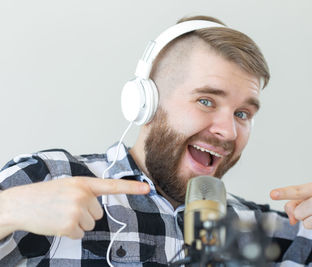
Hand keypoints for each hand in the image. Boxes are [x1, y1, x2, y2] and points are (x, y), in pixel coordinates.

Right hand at [0, 177, 149, 238]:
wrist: (22, 204)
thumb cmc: (46, 194)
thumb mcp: (69, 185)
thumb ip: (86, 191)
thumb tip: (98, 208)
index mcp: (84, 183)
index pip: (112, 185)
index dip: (132, 187)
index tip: (148, 188)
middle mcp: (83, 195)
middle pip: (99, 213)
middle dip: (85, 214)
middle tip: (67, 208)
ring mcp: (77, 210)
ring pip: (91, 224)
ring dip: (78, 223)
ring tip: (61, 214)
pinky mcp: (70, 225)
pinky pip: (80, 234)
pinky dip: (70, 232)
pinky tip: (58, 223)